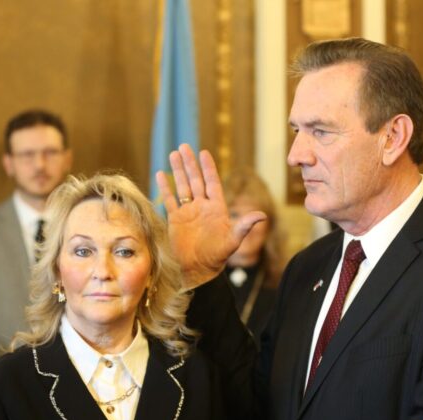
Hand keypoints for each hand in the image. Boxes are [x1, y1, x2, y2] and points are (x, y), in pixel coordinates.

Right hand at [157, 144, 266, 288]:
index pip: (212, 183)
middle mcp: (202, 207)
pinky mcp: (175, 220)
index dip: (208, 168)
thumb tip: (262, 215)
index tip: (204, 152)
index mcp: (216, 208)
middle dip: (190, 164)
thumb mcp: (233, 241)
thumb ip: (244, 226)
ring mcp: (188, 212)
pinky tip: (161, 174)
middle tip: (184, 146)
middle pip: (195, 180)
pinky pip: (169, 200)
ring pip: (182, 186)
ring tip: (173, 154)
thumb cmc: (217, 257)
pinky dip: (165, 187)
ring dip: (178, 170)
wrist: (198, 270)